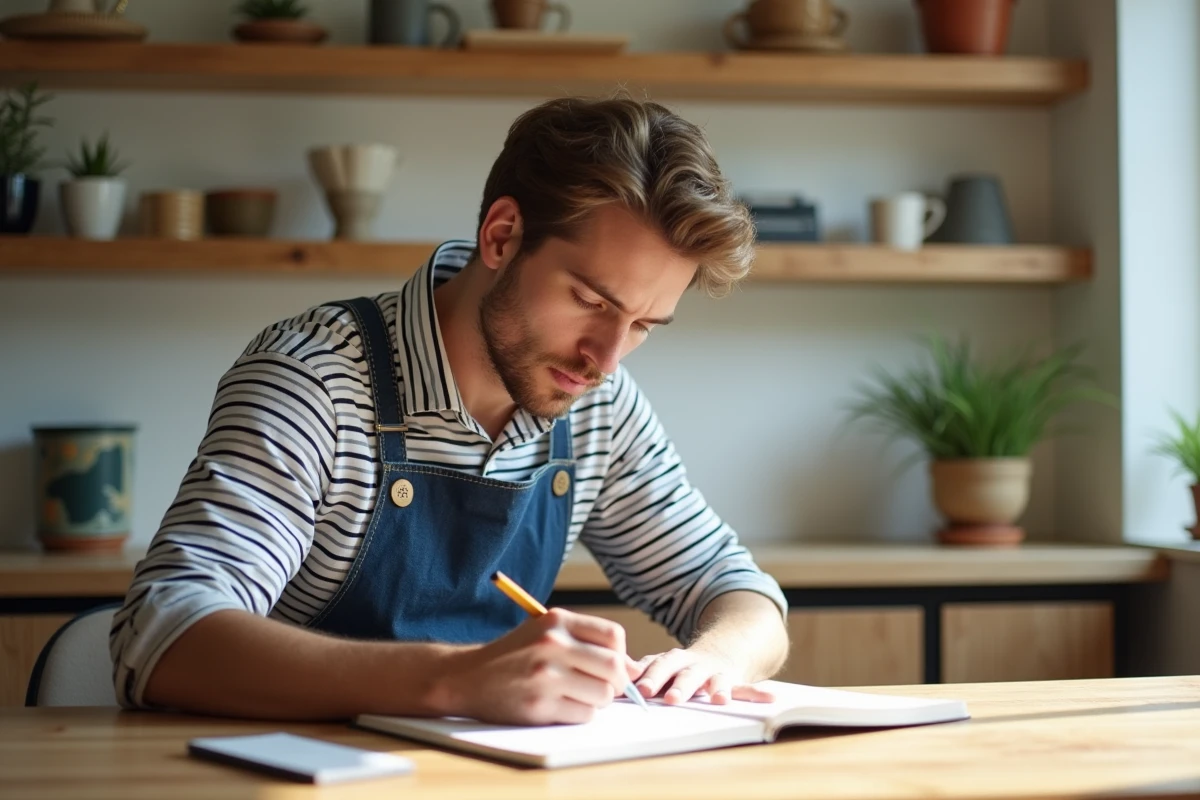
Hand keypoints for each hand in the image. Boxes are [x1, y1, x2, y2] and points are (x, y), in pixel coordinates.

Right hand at [438, 608, 635, 725]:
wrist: (467, 677)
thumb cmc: (514, 655)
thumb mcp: (545, 633)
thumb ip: (587, 642)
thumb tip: (636, 669)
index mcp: (556, 621)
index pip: (613, 636)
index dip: (622, 655)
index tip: (614, 666)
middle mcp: (552, 644)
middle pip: (614, 667)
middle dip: (617, 683)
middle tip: (605, 688)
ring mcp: (545, 676)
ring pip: (602, 694)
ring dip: (598, 700)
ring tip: (579, 696)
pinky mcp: (538, 705)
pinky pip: (583, 714)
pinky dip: (580, 714)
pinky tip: (562, 706)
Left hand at [632, 645, 774, 705]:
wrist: (722, 648)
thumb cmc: (682, 665)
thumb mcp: (662, 663)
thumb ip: (641, 670)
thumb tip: (611, 678)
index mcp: (672, 660)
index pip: (658, 666)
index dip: (649, 677)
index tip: (639, 690)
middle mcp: (694, 664)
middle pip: (684, 673)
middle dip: (678, 686)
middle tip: (669, 699)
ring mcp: (715, 673)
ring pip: (715, 681)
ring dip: (717, 689)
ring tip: (718, 699)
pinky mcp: (735, 681)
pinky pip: (747, 688)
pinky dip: (758, 693)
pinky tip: (770, 698)